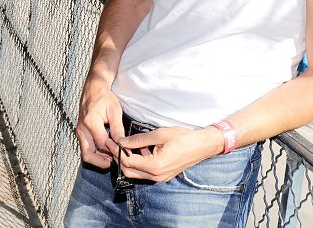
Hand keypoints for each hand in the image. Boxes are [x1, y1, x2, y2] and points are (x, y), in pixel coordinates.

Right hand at [76, 74, 124, 168]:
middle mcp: (82, 128)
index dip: (112, 150)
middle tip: (114, 162)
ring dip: (97, 158)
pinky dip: (94, 152)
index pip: (102, 144)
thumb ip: (117, 129)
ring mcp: (79, 130)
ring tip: (111, 158)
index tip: (122, 152)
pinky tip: (105, 151)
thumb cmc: (105, 97)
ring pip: (85, 152)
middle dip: (101, 162)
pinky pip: (85, 146)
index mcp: (91, 121)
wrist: (94, 87)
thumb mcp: (115, 111)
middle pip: (88, 154)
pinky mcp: (80, 131)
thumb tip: (122, 144)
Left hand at [105, 125, 223, 181]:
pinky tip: (141, 148)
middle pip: (129, 170)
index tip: (110, 141)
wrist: (201, 145)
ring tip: (126, 145)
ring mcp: (160, 178)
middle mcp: (155, 176)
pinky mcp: (163, 175)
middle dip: (120, 158)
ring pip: (136, 173)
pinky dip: (139, 162)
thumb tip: (122, 141)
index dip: (117, 151)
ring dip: (129, 160)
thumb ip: (139, 139)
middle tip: (115, 144)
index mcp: (154, 166)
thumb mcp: (159, 134)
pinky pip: (146, 172)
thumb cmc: (183, 138)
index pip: (127, 161)